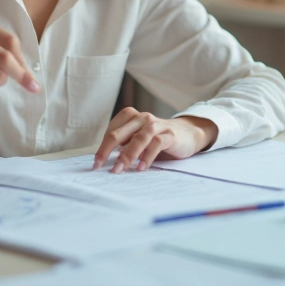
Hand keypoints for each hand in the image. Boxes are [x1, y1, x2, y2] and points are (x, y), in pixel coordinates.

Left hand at [93, 107, 217, 172]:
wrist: (188, 134)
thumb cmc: (158, 139)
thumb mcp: (139, 139)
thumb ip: (124, 145)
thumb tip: (105, 161)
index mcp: (131, 117)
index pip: (111, 131)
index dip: (102, 147)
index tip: (96, 163)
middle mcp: (143, 118)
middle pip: (120, 134)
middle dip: (107, 151)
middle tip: (100, 166)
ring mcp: (157, 125)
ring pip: (139, 138)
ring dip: (127, 155)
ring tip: (120, 169)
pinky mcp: (170, 135)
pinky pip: (157, 143)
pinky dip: (147, 156)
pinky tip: (141, 167)